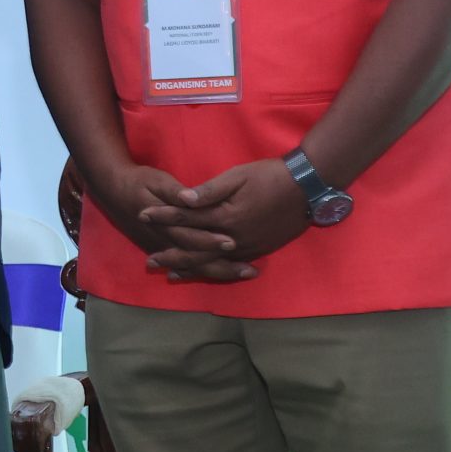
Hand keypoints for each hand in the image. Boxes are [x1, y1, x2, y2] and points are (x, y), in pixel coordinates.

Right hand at [91, 158, 258, 282]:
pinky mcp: (160, 249)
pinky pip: (184, 266)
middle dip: (223, 265)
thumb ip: (175, 193)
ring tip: (243, 273)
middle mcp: (163, 241)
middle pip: (196, 259)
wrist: (112, 190)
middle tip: (250, 270)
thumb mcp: (157, 181)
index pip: (191, 237)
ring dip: (217, 271)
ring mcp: (161, 248)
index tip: (233, 243)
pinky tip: (218, 274)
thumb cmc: (138, 182)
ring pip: (192, 266)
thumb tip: (191, 199)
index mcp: (164, 224)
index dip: (211, 242)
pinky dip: (202, 272)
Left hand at [143, 158, 309, 270]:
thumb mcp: (237, 176)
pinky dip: (215, 271)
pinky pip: (232, 266)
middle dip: (171, 255)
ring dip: (190, 269)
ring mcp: (248, 247)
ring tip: (170, 275)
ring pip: (213, 263)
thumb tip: (181, 198)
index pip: (186, 218)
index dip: (163, 217)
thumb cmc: (270, 176)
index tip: (142, 215)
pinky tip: (204, 274)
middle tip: (149, 262)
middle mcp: (234, 237)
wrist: (308, 187)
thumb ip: (209, 191)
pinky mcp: (259, 250)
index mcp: (225, 216)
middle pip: (195, 250)